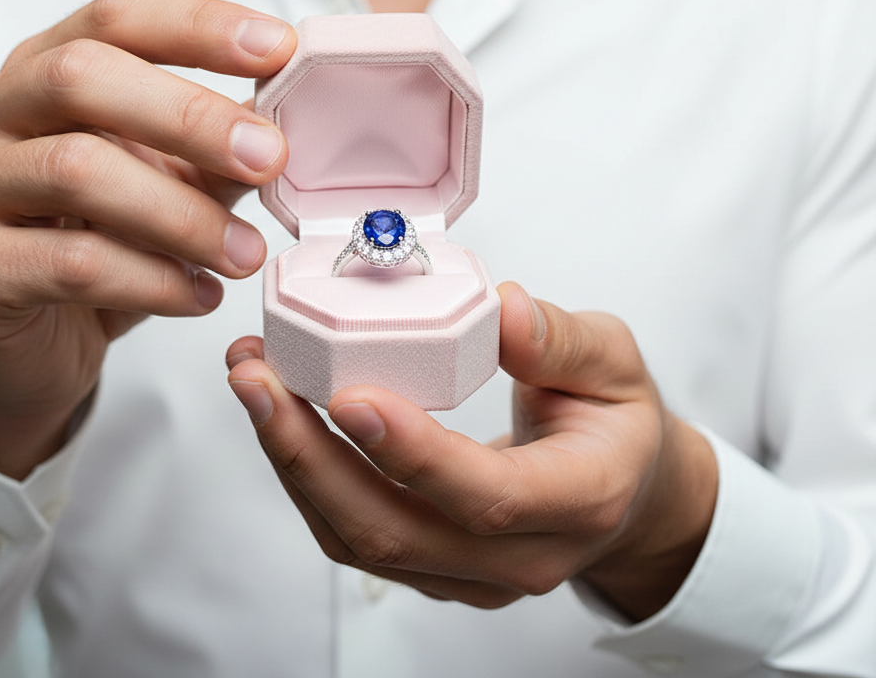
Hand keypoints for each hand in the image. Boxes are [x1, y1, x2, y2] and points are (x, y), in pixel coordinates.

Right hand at [0, 0, 295, 478]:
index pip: (114, 18)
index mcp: (40, 71)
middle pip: (81, 77)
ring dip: (182, 215)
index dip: (199, 25)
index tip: (281, 47)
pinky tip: (201, 296)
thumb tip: (287, 121)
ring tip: (246, 253)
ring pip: (77, 172)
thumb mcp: (169, 184)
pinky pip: (70, 262)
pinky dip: (153, 280)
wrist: (28, 348)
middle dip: (191, 115)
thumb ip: (214, 150)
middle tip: (270, 157)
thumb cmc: (102, 246)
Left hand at [226, 281, 717, 619]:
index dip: (413, 453)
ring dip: (294, 462)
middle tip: (257, 380)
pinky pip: (356, 532)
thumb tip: (500, 309)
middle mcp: (519, 556)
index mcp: (577, 499)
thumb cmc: (617, 423)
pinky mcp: (434, 566)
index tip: (349, 395)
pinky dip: (308, 474)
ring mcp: (471, 573)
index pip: (486, 497)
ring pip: (360, 540)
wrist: (627, 490)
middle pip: (395, 532)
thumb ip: (560, 338)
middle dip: (310, 456)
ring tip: (253, 385)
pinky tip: (280, 414)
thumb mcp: (613, 361)